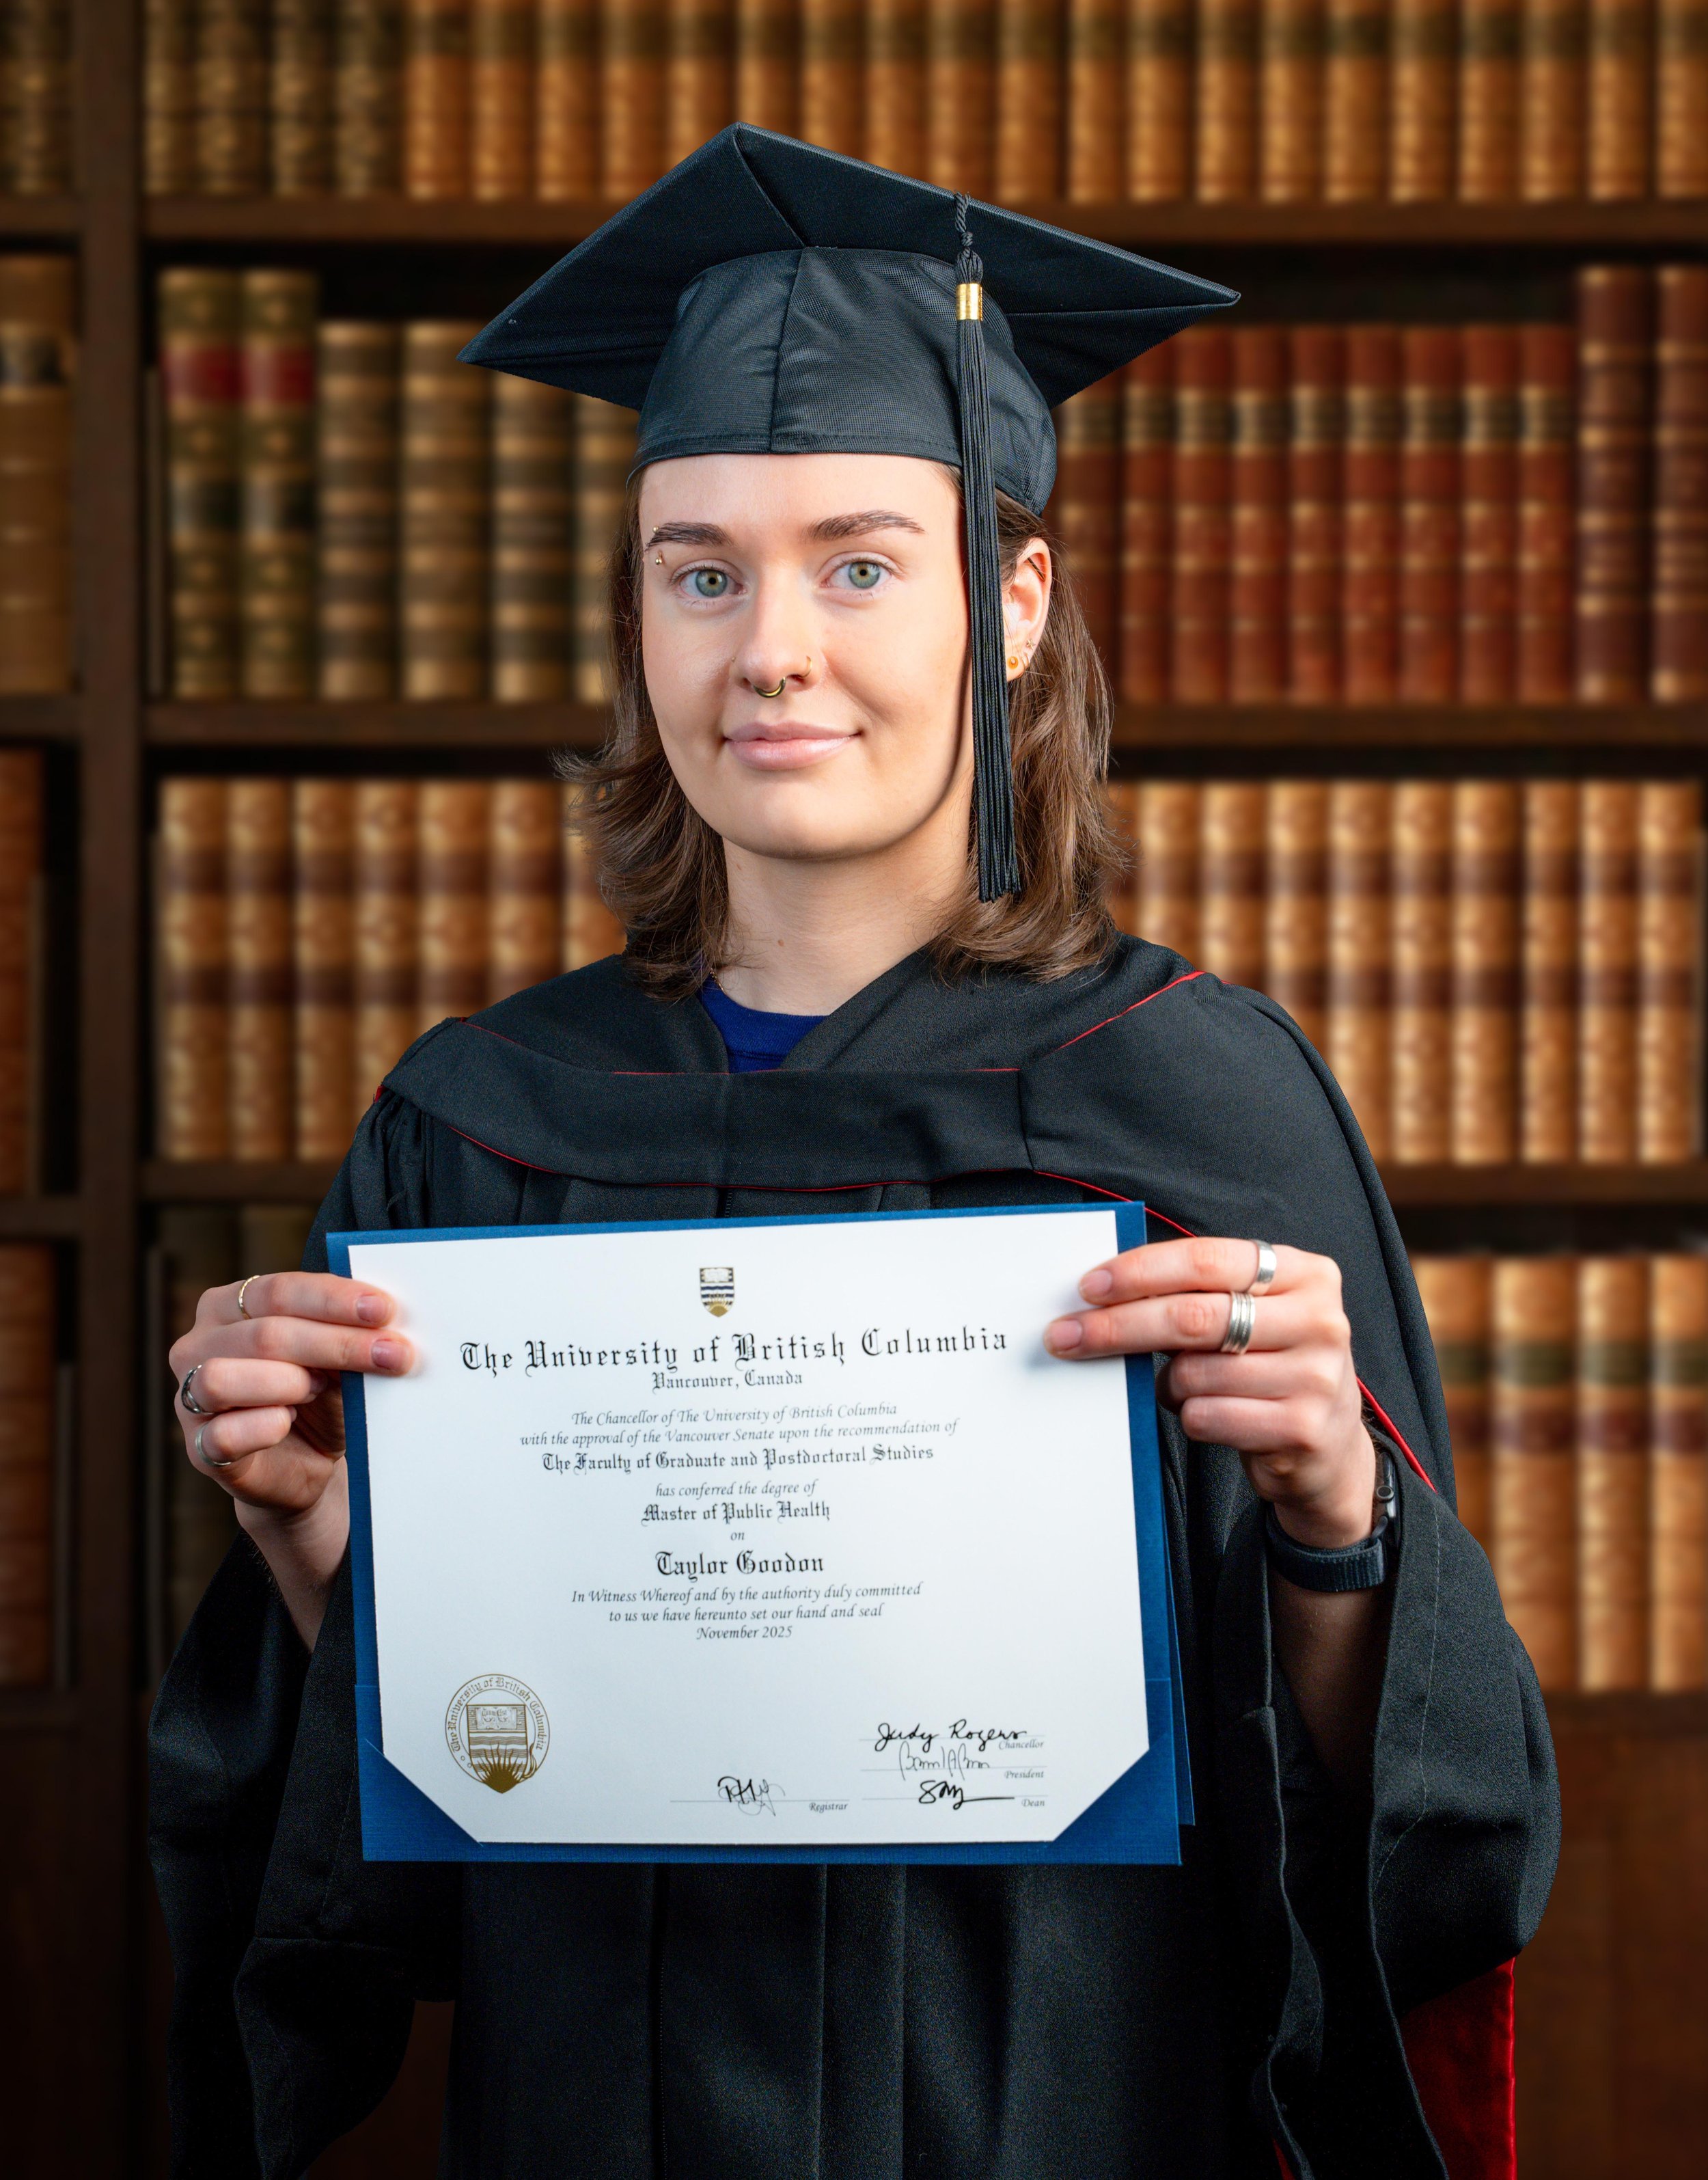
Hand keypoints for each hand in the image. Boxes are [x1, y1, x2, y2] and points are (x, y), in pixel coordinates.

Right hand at [169, 1271, 411, 1576]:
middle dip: (337, 1343)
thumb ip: (348, 1330)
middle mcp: (199, 1345)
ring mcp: (191, 1398)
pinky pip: (223, 1434)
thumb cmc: (320, 1396)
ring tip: (323, 1389)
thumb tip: (387, 1316)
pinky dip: (262, 1426)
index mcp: (229, 1305)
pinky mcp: (201, 1449)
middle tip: (394, 1354)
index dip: (333, 1299)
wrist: (307, 1464)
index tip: (385, 1309)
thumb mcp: (338, 1357)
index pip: (278, 1290)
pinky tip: (288, 1422)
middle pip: (264, 1334)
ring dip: (288, 1382)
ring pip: (223, 1377)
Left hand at [1044, 1237, 1377, 1548]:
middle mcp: (1319, 1319)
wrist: (1328, 1450)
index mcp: (1304, 1274)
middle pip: (1192, 1316)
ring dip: (1166, 1384)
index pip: (1206, 1261)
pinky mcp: (1302, 1428)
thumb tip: (1105, 1293)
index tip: (1088, 1287)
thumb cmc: (1270, 1369)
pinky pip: (1207, 1417)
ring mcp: (1317, 1376)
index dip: (1140, 1271)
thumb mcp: (1252, 1317)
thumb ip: (1199, 1295)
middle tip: (1066, 1335)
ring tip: (1181, 1388)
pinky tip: (1206, 1415)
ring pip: (1194, 1373)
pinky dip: (1189, 1416)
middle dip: (1118, 1326)